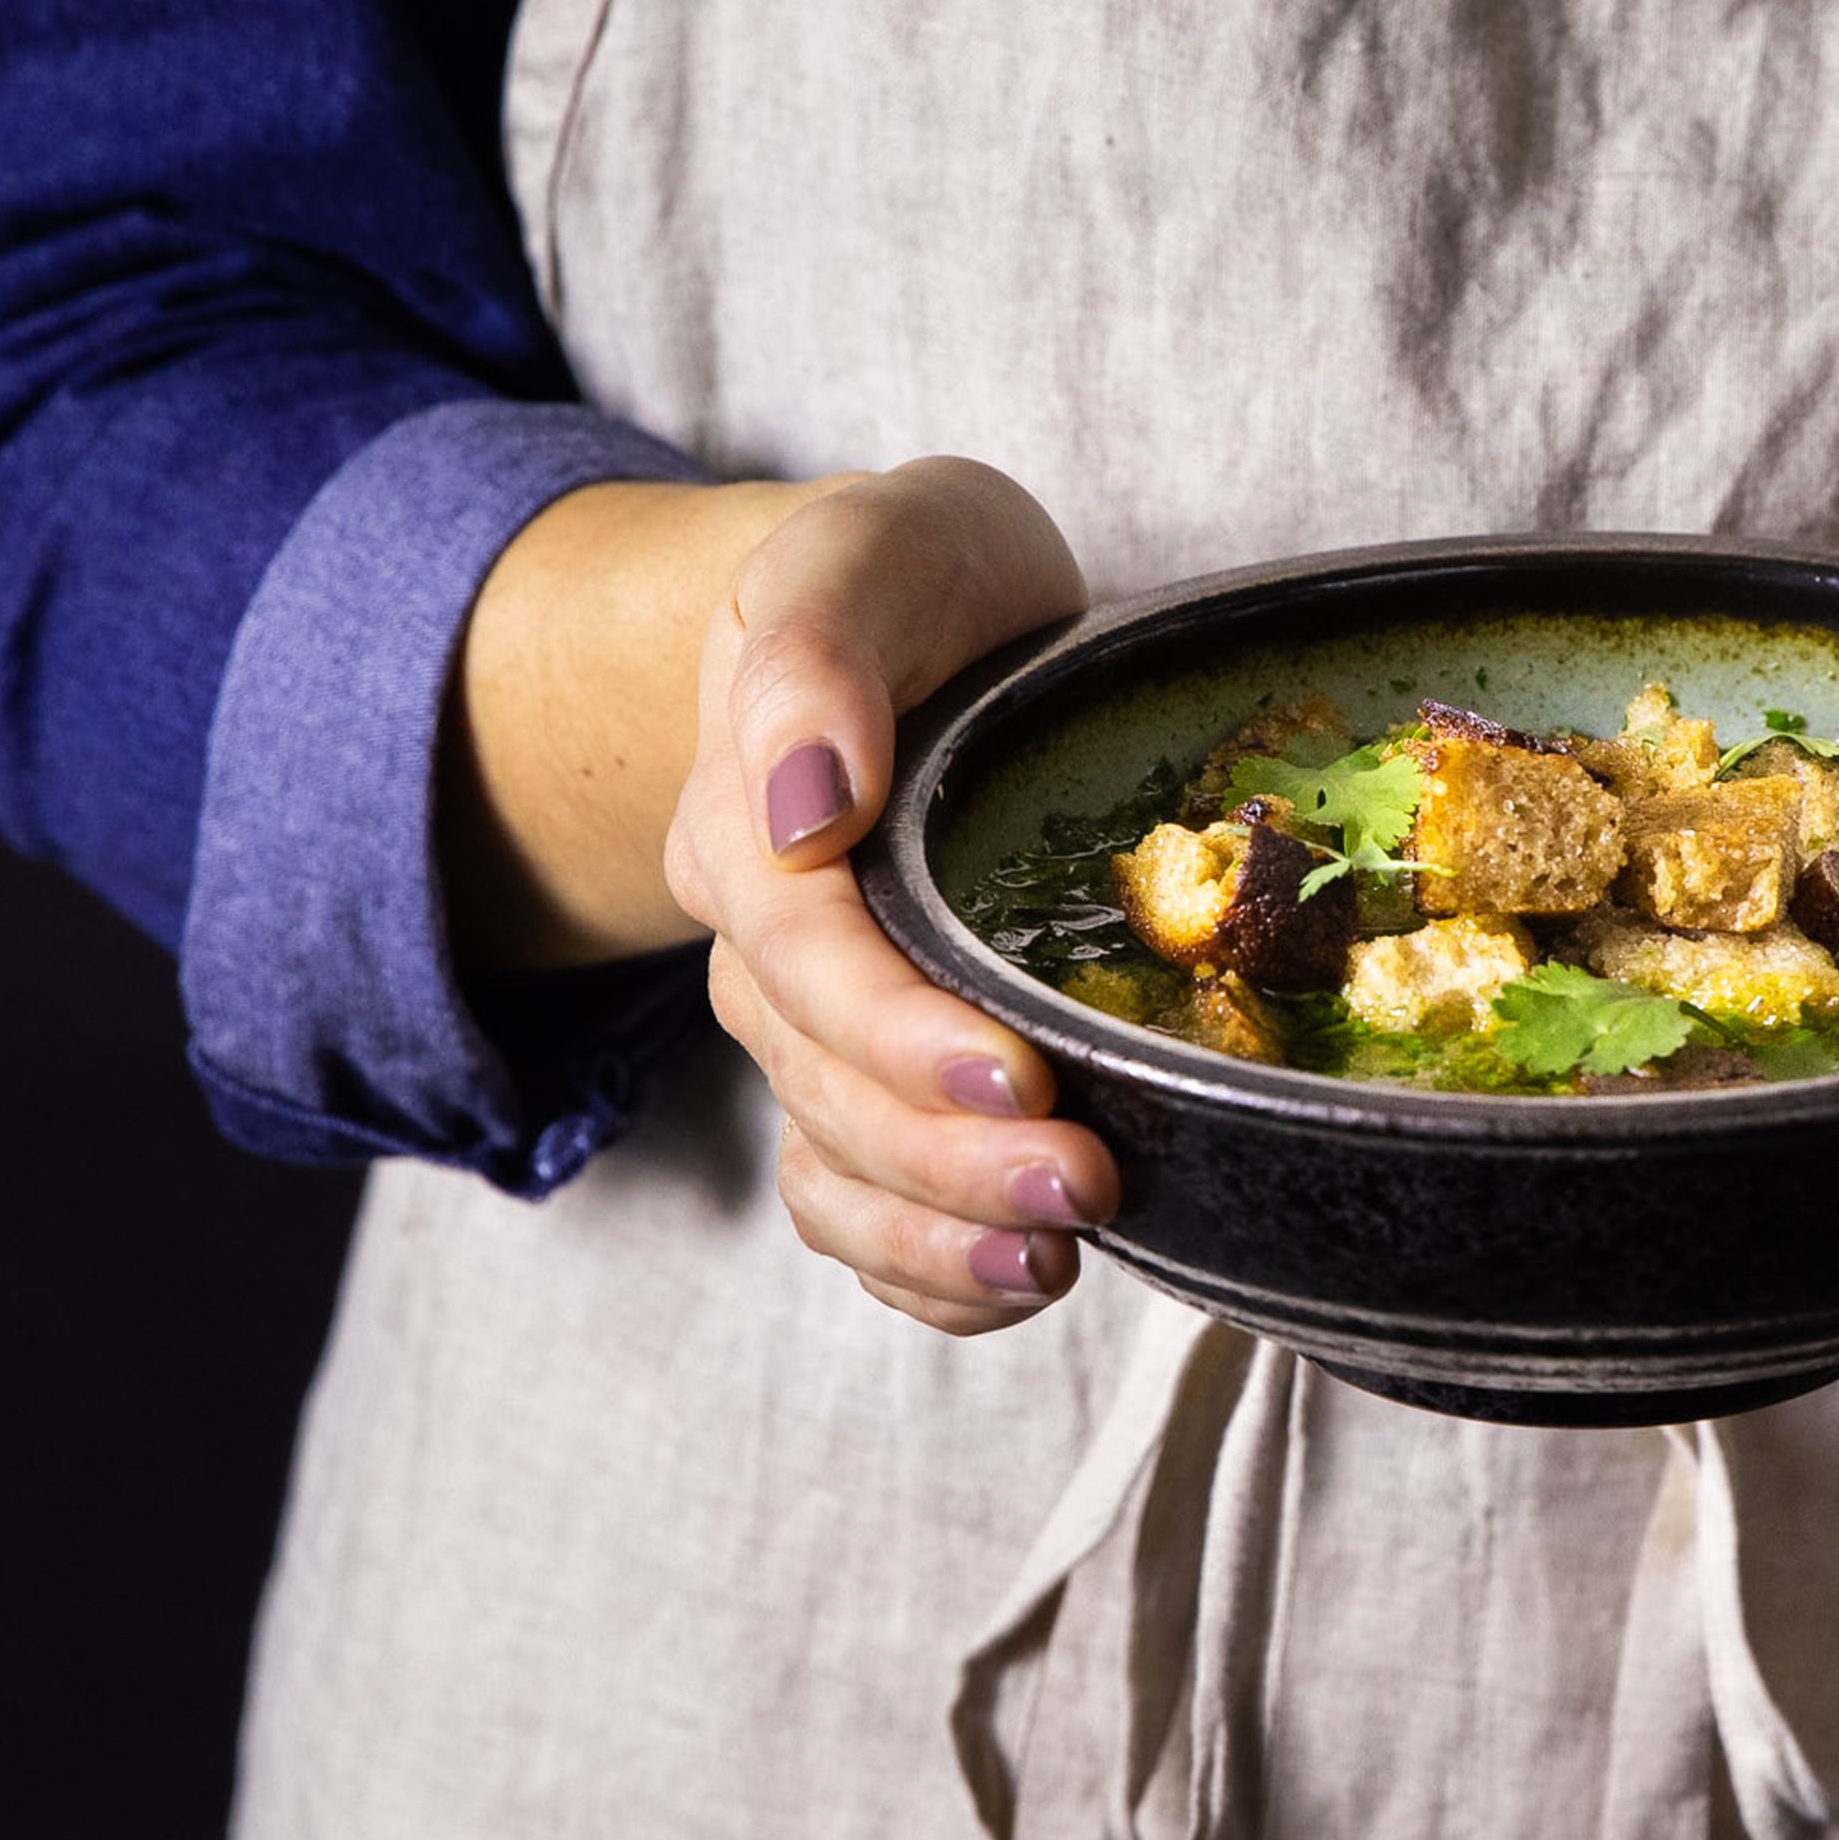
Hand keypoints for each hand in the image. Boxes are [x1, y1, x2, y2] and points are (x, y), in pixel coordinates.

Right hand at [656, 460, 1111, 1333]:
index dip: (899, 1034)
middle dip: (949, 1160)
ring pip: (835, 1168)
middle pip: (827, 1085)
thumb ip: (823, 652)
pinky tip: (1015, 1285)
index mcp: (751, 821)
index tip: (1014, 1079)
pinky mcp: (867, 1079)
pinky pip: (857, 1209)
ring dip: (939, 1235)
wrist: (914, 619)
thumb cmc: (911, 582)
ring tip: (1056, 1268)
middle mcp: (764, 945)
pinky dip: (924, 1270)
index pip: (806, 958)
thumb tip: (802, 798)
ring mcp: (809, 1027)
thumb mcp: (874, 554)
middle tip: (1087, 1190)